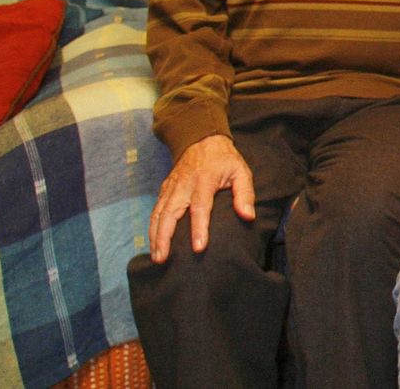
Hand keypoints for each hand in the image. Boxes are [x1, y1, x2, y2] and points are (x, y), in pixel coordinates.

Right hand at [147, 134, 254, 262]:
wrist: (202, 140)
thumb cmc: (224, 160)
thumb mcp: (241, 171)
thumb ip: (245, 194)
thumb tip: (248, 216)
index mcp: (204, 181)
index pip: (200, 207)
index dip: (199, 228)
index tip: (198, 247)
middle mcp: (183, 186)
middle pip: (170, 214)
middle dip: (165, 237)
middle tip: (163, 259)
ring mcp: (171, 188)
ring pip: (158, 214)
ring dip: (155, 236)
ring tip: (157, 257)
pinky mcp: (164, 190)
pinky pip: (155, 211)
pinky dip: (152, 228)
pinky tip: (153, 244)